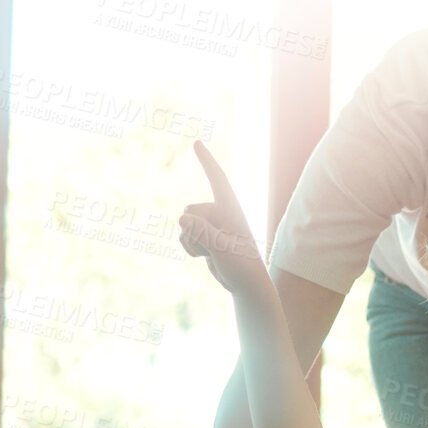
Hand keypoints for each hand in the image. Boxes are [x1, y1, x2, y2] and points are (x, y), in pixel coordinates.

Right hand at [179, 139, 267, 291]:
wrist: (246, 284)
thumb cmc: (241, 265)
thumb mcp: (221, 249)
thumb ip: (201, 232)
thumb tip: (181, 217)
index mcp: (230, 209)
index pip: (217, 179)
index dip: (207, 161)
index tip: (197, 143)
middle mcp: (220, 213)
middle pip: (190, 210)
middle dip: (193, 229)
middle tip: (215, 247)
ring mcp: (211, 225)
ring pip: (184, 225)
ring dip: (192, 242)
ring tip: (214, 254)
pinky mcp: (205, 237)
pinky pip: (185, 237)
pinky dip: (191, 249)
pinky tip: (207, 257)